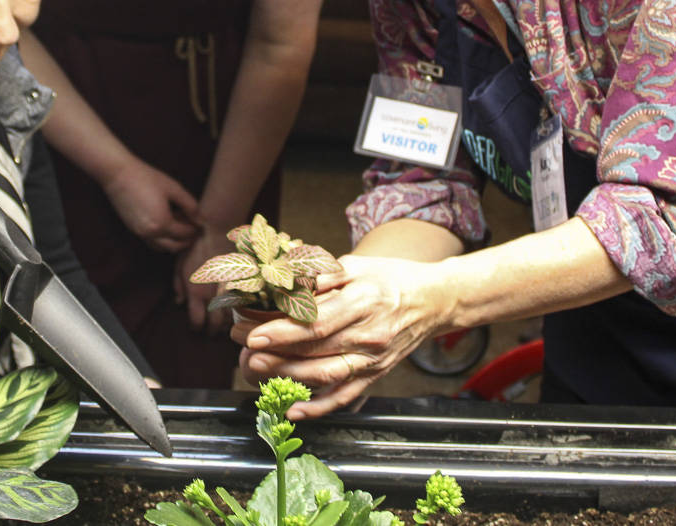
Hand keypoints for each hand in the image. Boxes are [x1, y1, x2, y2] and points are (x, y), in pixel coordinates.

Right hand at [101, 157, 201, 251]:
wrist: (119, 174)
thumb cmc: (147, 178)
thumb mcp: (174, 189)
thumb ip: (190, 206)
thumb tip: (201, 220)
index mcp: (162, 224)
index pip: (185, 234)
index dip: (195, 229)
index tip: (201, 222)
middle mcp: (150, 233)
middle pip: (175, 246)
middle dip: (187, 240)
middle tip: (195, 228)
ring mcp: (139, 233)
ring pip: (162, 247)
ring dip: (175, 241)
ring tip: (181, 225)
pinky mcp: (133, 230)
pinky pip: (152, 242)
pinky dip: (163, 239)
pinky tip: (167, 224)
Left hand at [174, 229, 233, 332]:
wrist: (217, 229)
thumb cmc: (195, 244)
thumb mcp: (179, 264)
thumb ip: (178, 285)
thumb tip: (178, 302)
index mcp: (195, 293)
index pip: (196, 321)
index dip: (196, 328)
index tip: (196, 327)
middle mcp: (212, 295)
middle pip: (215, 325)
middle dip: (212, 331)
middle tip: (211, 332)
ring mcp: (229, 290)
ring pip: (232, 316)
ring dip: (228, 323)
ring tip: (225, 324)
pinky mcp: (242, 282)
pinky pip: (244, 303)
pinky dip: (241, 310)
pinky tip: (239, 310)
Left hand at [231, 254, 448, 418]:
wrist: (434, 301)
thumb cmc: (392, 279)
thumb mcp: (358, 265)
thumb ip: (324, 275)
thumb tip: (288, 283)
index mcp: (364, 303)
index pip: (317, 323)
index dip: (282, 331)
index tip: (253, 333)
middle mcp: (370, 336)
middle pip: (315, 351)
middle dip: (274, 352)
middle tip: (241, 347)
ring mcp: (373, 360)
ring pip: (325, 376)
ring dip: (287, 377)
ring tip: (256, 370)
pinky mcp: (376, 376)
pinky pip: (345, 396)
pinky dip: (318, 408)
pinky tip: (293, 410)